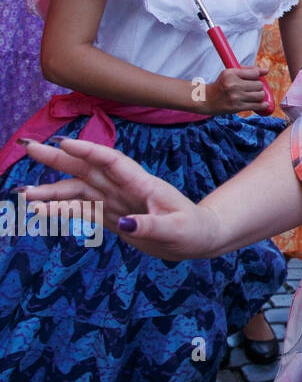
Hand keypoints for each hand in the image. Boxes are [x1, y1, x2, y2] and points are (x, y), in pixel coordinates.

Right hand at [18, 137, 219, 260]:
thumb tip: (123, 225)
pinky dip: (61, 210)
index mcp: (143, 184)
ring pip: (79, 189)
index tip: (64, 143)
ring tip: (23, 194)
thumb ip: (151, 226)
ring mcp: (116, 200)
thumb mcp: (177, 230)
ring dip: (52, 190)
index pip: (113, 162)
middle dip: (58, 158)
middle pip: (88, 168)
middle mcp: (126, 187)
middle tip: (29, 147)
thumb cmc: (193, 230)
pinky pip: (82, 209)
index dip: (90, 151)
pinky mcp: (111, 215)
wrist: (197, 238)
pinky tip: (40, 212)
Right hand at [201, 66, 270, 114]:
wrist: (206, 100)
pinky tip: (264, 104)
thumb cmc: (221, 85)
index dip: (258, 76)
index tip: (256, 78)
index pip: (255, 73)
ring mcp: (235, 97)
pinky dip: (263, 105)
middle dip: (258, 86)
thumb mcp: (229, 73)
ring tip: (255, 95)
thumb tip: (266, 71)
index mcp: (231, 74)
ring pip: (260, 95)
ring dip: (260, 95)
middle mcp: (233, 85)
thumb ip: (248, 70)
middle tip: (253, 88)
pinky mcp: (237, 107)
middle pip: (259, 85)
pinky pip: (256, 106)